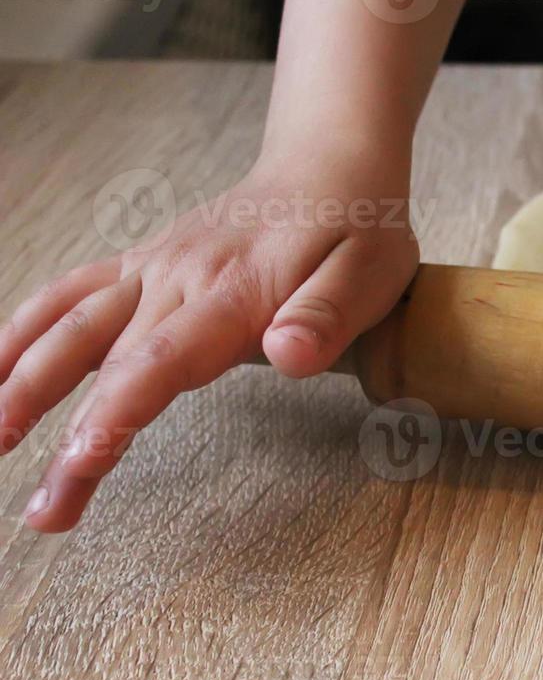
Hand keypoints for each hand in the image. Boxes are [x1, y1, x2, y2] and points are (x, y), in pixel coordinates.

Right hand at [0, 154, 419, 531]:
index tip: (80, 461)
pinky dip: (18, 331)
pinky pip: (67, 296)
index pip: (161, 362)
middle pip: (105, 362)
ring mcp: (151, 269)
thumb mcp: (371, 273)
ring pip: (68, 327)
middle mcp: (177, 279)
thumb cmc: (359, 229)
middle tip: (42, 514)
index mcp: (233, 293)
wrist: (330, 165)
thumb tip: (291, 356)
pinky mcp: (141, 265)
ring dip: (19, 384)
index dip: (116, 413)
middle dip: (65, 437)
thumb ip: (327, 318)